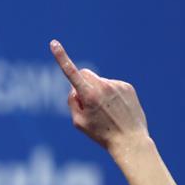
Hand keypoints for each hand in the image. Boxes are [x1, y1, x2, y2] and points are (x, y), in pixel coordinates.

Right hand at [50, 39, 148, 153]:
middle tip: (87, 103)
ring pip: (99, 82)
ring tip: (107, 112)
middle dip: (82, 83)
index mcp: (89, 95)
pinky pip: (112, 86)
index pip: (71, 72)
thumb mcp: (78, 122)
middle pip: (85, 74)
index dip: (61, 57)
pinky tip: (116, 109)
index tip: (54, 43)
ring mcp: (117, 85)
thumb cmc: (101, 134)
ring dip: (98, 92)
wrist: (130, 141)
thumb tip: (75, 88)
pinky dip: (111, 95)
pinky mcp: (127, 87)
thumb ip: (72, 101)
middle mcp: (104, 86)